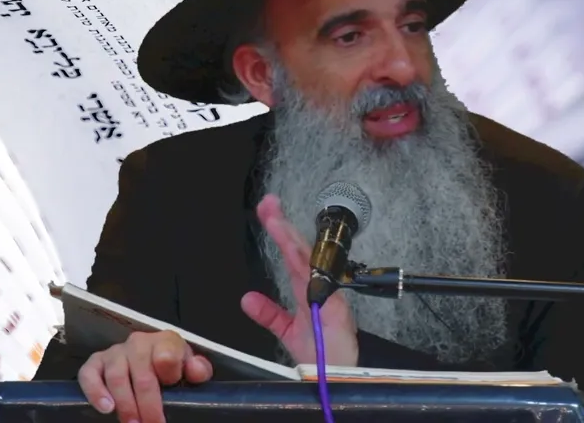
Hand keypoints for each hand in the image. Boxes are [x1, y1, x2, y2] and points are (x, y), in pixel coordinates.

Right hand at [77, 330, 212, 422]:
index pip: (167, 355)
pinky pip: (89, 374)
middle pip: (142, 375)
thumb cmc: (171, 368)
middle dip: (148, 405)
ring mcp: (115, 352)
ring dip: (125, 405)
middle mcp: (138, 343)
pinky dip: (95, 392)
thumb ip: (198, 369)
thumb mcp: (188, 368)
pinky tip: (106, 409)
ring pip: (117, 377)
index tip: (173, 396)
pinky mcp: (95, 362)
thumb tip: (196, 371)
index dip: (170, 377)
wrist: (150, 360)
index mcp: (165, 342)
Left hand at [240, 193, 358, 366]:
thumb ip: (269, 313)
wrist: (335, 379)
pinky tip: (293, 249)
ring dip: (290, 238)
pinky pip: (318, 281)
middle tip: (268, 203)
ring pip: (307, 259)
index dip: (280, 231)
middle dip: (282, 224)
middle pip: (298, 248)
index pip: (290, 253)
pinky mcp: (334, 305)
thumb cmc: (321, 355)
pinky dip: (306, 265)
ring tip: (274, 220)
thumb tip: (248, 299)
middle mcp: (317, 286)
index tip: (267, 211)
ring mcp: (327, 293)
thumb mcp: (287, 331)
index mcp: (307, 289)